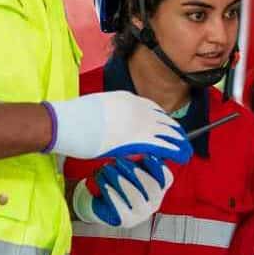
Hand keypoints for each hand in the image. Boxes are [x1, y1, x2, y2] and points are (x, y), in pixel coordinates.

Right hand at [45, 92, 192, 165]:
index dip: (161, 120)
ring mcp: (139, 123)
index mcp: (126, 99)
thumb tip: (116, 127)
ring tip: (185, 149)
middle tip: (181, 139)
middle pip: (162, 119)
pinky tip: (182, 155)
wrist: (68, 123)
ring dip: (178, 141)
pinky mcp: (138, 139)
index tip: (166, 126)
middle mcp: (137, 108)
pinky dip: (176, 150)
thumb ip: (113, 116)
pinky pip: (163, 145)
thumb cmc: (74, 118)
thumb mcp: (99, 108)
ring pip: (167, 132)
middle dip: (173, 130)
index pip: (151, 108)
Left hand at [71, 158, 173, 228]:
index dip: (158, 167)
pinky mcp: (127, 220)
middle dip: (137, 173)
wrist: (101, 205)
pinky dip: (112, 193)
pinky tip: (105, 184)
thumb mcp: (128, 170)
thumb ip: (136, 159)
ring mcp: (142, 213)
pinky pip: (121, 207)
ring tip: (108, 170)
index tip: (146, 155)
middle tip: (121, 161)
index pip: (166, 178)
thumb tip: (137, 141)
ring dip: (122, 181)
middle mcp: (154, 202)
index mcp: (158, 189)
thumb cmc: (117, 183)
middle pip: (153, 187)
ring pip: (137, 197)